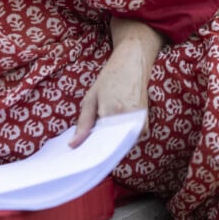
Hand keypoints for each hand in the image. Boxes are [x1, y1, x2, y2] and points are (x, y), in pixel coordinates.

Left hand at [70, 18, 162, 147]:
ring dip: (109, 143)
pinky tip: (111, 131)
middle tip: (85, 147)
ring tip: (98, 136)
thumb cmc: (109, 79)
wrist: (132, 64)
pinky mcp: (145, 126)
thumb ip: (83, 124)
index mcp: (112, 112)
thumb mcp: (91, 98)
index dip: (88, 150)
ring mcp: (139, 124)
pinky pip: (129, 141)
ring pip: (120, 145)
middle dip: (98, 148)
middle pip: (110, 146)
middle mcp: (128, 120)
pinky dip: (119, 138)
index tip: (79, 155)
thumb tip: (73, 145)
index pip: (99, 143)